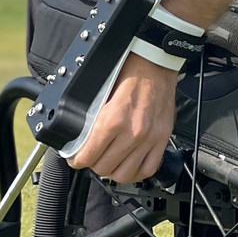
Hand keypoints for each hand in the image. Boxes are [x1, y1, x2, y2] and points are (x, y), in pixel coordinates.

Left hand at [67, 52, 178, 182]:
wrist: (154, 62)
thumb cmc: (129, 71)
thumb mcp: (101, 94)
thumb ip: (93, 119)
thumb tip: (82, 138)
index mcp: (113, 120)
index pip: (89, 155)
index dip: (77, 160)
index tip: (76, 159)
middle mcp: (132, 133)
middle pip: (105, 168)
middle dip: (93, 165)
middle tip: (91, 158)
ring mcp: (149, 138)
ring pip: (125, 174)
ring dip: (113, 172)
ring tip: (109, 163)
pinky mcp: (162, 139)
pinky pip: (148, 169)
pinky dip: (135, 172)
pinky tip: (128, 167)